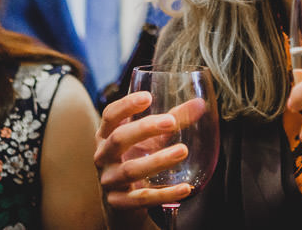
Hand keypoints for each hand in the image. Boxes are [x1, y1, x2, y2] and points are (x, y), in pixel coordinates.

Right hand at [93, 91, 191, 209]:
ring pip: (130, 170)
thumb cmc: (136, 160)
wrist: (123, 203)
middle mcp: (103, 156)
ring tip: (183, 150)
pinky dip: (164, 193)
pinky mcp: (119, 203)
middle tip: (171, 122)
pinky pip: (142, 198)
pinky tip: (185, 187)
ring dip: (158, 160)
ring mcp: (109, 181)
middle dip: (144, 129)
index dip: (126, 105)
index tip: (147, 97)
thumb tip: (199, 104)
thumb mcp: (151, 140)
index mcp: (106, 135)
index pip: (110, 115)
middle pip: (118, 139)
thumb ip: (172, 120)